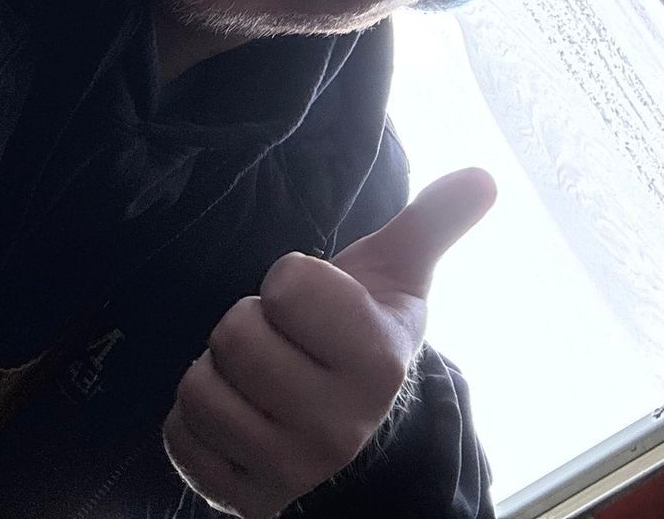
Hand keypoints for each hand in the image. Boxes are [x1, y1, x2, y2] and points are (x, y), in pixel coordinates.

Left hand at [163, 168, 496, 517]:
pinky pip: (179, 437)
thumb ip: (434, 220)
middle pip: (234, 335)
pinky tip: (235, 415)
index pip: (286, 283)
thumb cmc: (364, 332)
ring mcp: (288, 471)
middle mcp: (336, 428)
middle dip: (250, 325)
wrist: (354, 426)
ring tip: (257, 377)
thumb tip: (484, 176)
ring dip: (217, 371)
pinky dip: (193, 420)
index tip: (314, 306)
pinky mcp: (242, 500)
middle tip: (283, 343)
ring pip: (199, 388)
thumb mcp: (401, 274)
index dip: (290, 283)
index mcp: (377, 363)